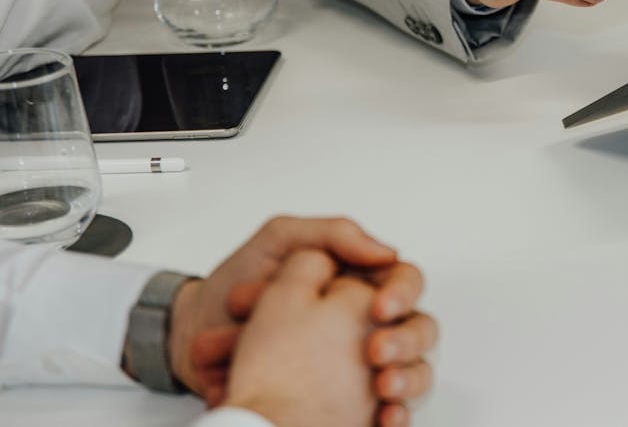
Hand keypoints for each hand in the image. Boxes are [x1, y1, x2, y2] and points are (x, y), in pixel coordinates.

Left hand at [168, 216, 436, 426]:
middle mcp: (365, 323)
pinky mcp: (350, 402)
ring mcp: (360, 366)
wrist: (190, 337)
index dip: (402, 293)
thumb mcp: (280, 242)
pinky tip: (383, 419)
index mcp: (357, 282)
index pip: (405, 282)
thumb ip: (332, 235)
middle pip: (420, 329)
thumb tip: (387, 252)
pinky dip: (394, 417)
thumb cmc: (235, 286)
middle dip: (406, 342)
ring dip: (406, 382)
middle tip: (376, 355)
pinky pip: (390, 411)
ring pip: (413, 373)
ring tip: (381, 390)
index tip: (380, 309)